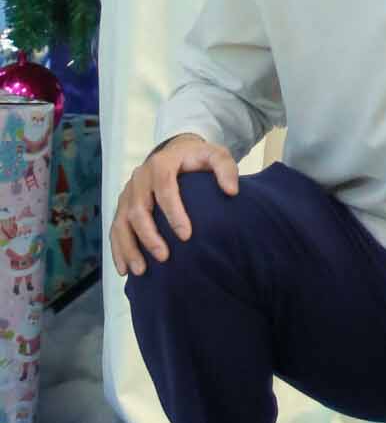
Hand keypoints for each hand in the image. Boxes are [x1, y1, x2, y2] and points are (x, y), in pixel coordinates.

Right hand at [110, 135, 239, 278]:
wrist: (175, 152)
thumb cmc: (196, 158)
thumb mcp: (215, 155)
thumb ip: (226, 168)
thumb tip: (232, 191)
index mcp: (161, 164)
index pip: (164, 189)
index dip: (173, 213)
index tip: (186, 236)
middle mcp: (140, 178)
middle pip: (138, 210)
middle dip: (149, 236)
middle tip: (164, 257)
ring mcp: (128, 193)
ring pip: (122, 223)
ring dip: (129, 248)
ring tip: (140, 271)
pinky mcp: (123, 206)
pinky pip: (115, 229)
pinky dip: (118, 250)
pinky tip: (124, 269)